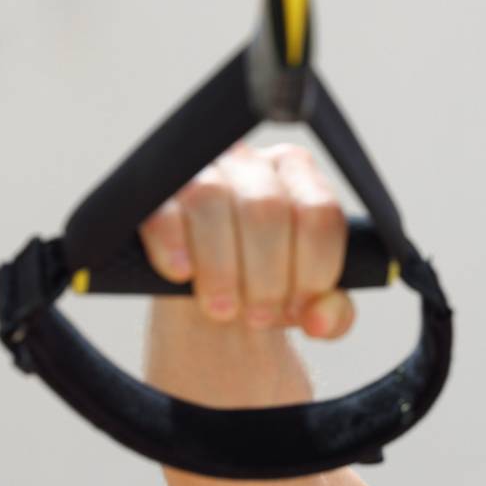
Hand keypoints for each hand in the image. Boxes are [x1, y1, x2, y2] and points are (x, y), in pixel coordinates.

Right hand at [137, 141, 355, 339]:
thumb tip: (321, 322)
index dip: (313, 269)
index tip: (299, 307)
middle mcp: (253, 163)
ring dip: (221, 266)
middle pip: (267, 210)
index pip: (320, 213)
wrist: (210, 295)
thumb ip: (331, 312)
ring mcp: (200, 171)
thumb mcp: (305, 301)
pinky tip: (182, 275)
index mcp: (300, 176)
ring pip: (211, 199)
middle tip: (260, 318)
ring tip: (224, 310)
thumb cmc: (267, 285)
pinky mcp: (154, 194)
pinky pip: (161, 209)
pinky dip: (172, 245)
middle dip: (267, 277)